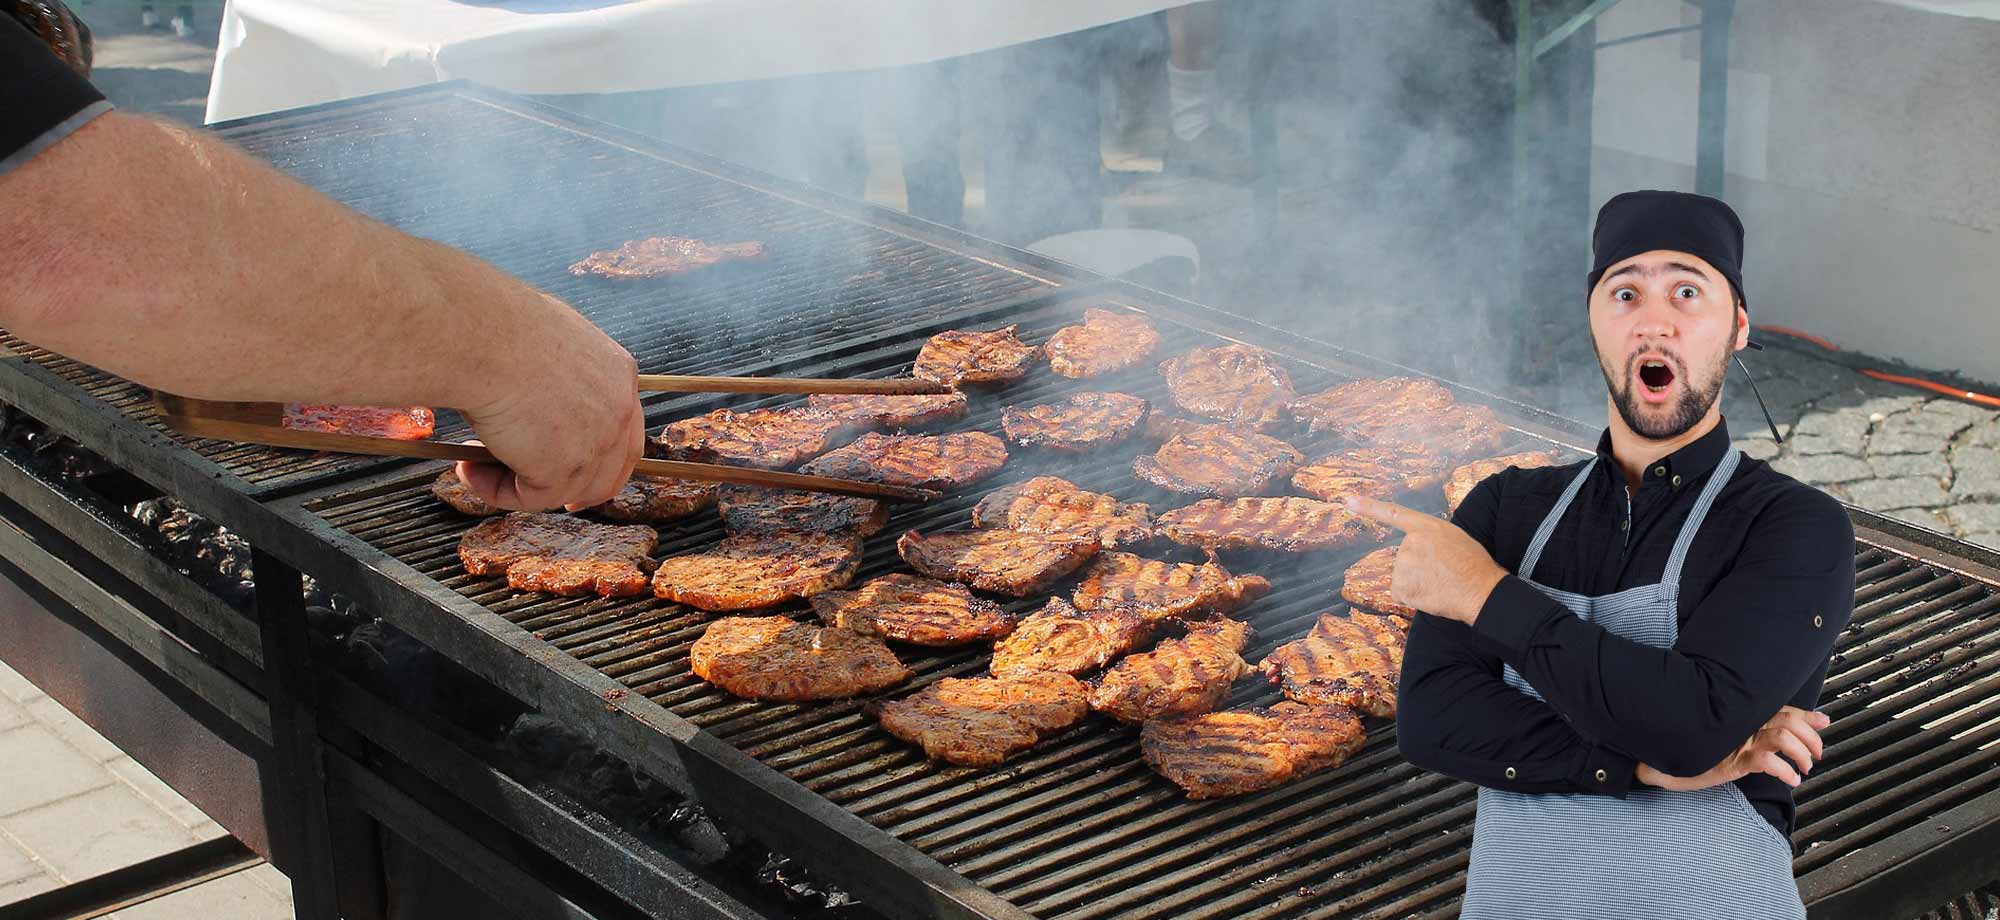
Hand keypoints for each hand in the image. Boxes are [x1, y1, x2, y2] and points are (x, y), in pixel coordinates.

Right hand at [456, 295, 644, 511]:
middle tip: (532, 488)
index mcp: (618, 373)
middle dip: (575, 490)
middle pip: (612, 471)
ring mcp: (597, 443)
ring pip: (565, 489)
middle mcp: (618, 409)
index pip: (625, 430)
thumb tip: (531, 392)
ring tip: (473, 465)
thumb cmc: (497, 325)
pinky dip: (495, 490)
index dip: (601, 457)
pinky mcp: (564, 469)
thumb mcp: (545, 341)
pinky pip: (530, 498)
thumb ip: (555, 374)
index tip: (570, 467)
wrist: (479, 335)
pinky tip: (467, 468)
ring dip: (518, 483)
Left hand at [1344, 496, 1507, 622]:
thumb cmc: (1475, 566)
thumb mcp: (1455, 539)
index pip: (1393, 514)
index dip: (1369, 507)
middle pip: (1404, 557)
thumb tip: (1421, 546)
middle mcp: (1410, 542)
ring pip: (1403, 576)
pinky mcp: (1400, 585)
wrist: (1481, 591)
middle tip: (1443, 573)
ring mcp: (1404, 563)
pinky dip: (1414, 597)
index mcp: (1427, 527)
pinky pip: (1401, 592)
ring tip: (1441, 584)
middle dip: (1419, 568)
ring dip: (1417, 583)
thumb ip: (1431, 538)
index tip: (1348, 501)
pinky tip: (1432, 594)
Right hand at [1638, 706, 1830, 790]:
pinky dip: (1785, 771)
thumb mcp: (1724, 739)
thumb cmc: (1692, 749)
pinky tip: (1791, 780)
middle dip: (1811, 737)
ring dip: (1802, 753)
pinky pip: (1767, 762)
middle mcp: (1743, 724)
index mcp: (1742, 716)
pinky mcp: (1732, 761)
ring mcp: (1738, 742)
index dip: (1806, 715)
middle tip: (1817, 754)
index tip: (1823, 721)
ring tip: (1805, 768)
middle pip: (1788, 720)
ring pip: (1782, 737)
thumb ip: (1745, 733)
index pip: (1781, 709)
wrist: (1661, 760)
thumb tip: (1774, 738)